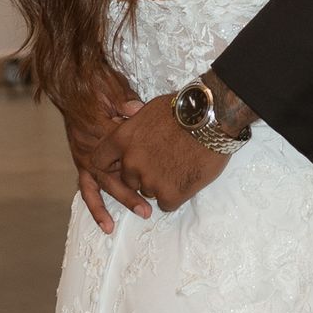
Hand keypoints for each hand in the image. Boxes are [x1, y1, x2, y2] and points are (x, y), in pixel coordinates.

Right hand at [63, 73, 147, 232]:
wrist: (71, 84)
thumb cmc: (96, 84)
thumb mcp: (110, 86)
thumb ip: (122, 100)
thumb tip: (134, 110)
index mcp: (96, 128)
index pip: (120, 148)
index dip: (140, 159)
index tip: (163, 170)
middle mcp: (88, 146)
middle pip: (112, 173)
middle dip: (131, 191)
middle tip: (149, 206)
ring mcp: (83, 156)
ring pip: (101, 184)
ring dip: (120, 200)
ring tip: (136, 216)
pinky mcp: (83, 162)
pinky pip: (88, 188)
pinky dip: (96, 207)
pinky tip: (106, 225)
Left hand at [115, 92, 231, 212]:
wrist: (212, 119)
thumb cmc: (185, 109)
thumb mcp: (149, 111)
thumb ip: (134, 127)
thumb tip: (129, 126)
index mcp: (122, 140)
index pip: (100, 161)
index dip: (113, 164)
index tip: (124, 164)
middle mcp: (130, 162)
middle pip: (129, 180)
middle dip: (143, 175)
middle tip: (165, 163)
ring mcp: (149, 180)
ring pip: (149, 192)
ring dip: (162, 185)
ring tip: (181, 166)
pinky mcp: (169, 194)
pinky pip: (166, 204)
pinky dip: (176, 195)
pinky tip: (188, 178)